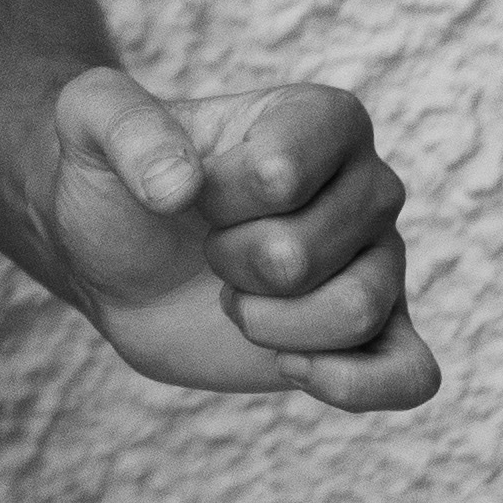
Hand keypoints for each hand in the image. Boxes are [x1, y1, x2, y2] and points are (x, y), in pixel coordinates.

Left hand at [48, 69, 439, 410]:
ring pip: (356, 312)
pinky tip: (289, 366)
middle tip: (211, 247)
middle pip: (306, 254)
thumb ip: (124, 126)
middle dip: (229, 265)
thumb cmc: (117, 180)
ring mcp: (380, 263)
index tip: (194, 188)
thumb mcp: (90, 121)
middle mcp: (370, 185)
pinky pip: (412, 375)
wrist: (118, 258)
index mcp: (324, 118)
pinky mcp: (375, 337)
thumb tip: (179, 187)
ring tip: (237, 297)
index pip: (278, 177)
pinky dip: (352, 384)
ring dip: (266, 323)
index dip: (215, 199)